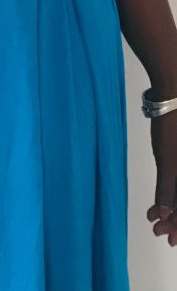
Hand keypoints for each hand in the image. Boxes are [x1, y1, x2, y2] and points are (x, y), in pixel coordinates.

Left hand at [146, 111, 176, 246]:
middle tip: (157, 229)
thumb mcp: (168, 160)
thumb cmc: (173, 123)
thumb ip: (167, 189)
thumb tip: (167, 215)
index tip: (168, 238)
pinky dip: (172, 190)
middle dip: (176, 218)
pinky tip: (160, 199)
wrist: (173, 91)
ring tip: (154, 216)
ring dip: (173, 206)